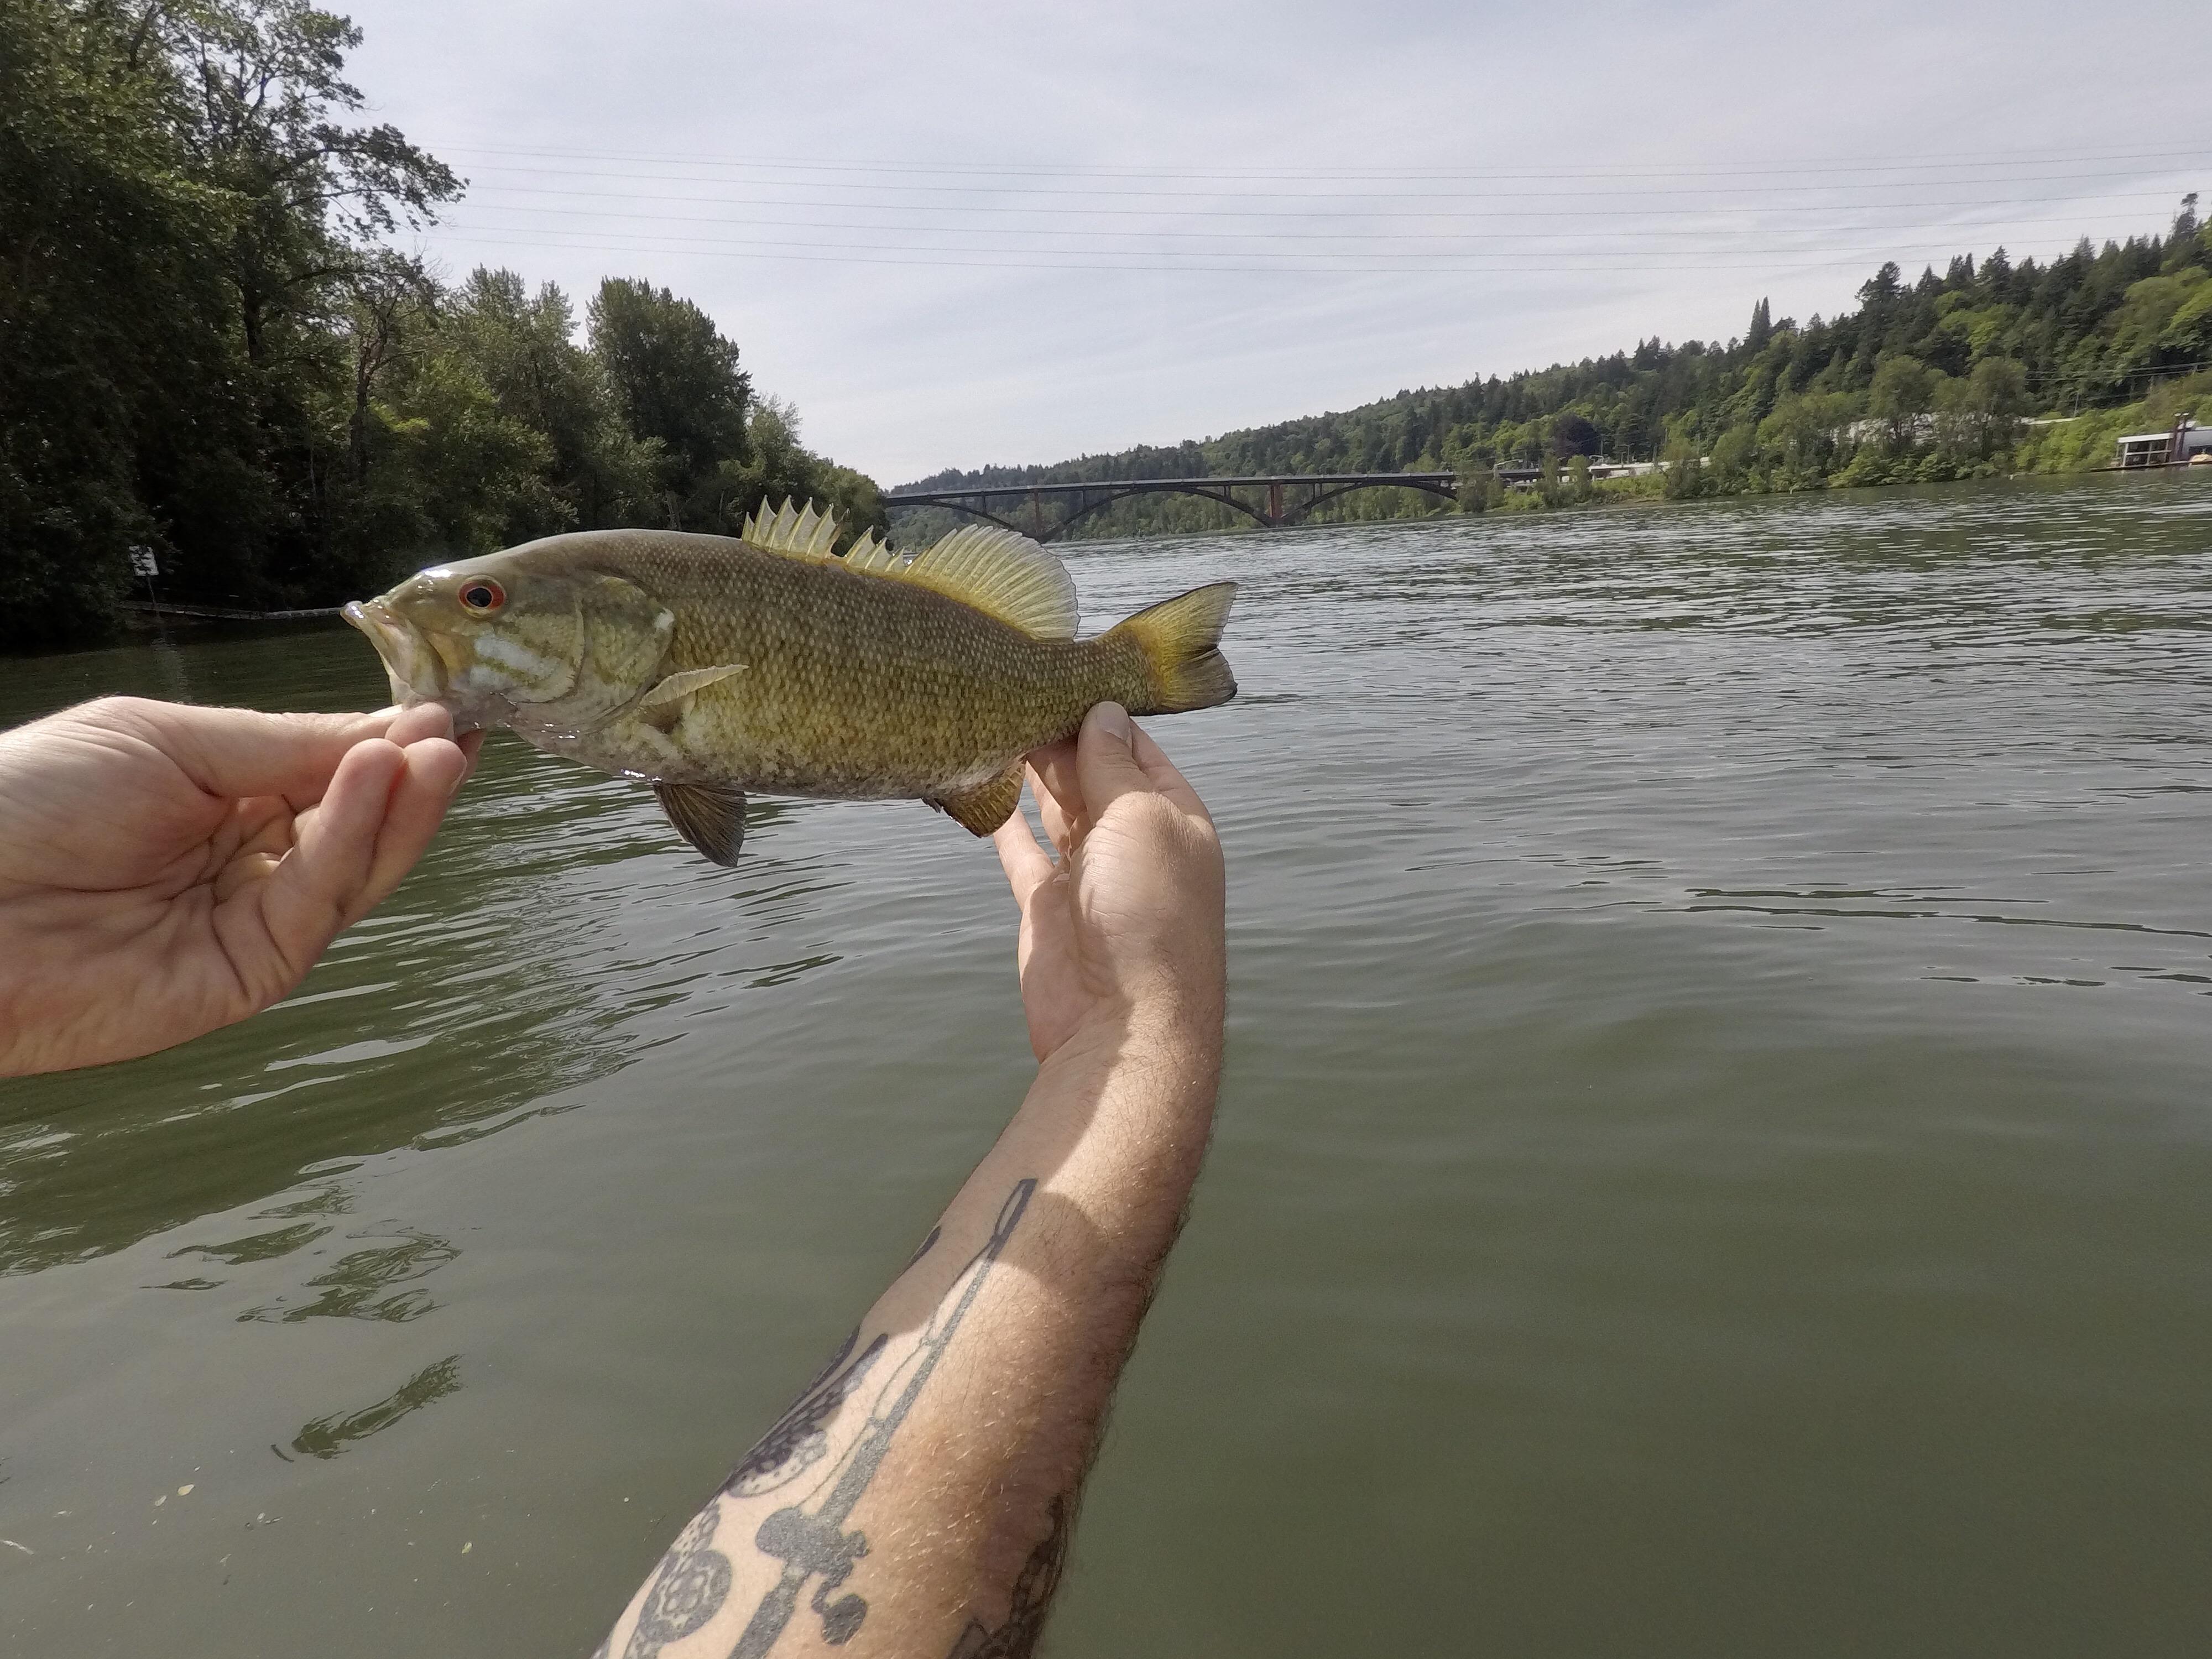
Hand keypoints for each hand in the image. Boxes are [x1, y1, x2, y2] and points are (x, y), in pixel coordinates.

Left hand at [0, 697, 479, 1075]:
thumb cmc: (29, 800)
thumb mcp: (165, 743)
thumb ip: (280, 747)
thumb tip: (389, 740)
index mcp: (221, 801)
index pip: (328, 773)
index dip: (387, 745)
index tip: (445, 710)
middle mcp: (246, 865)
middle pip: (356, 825)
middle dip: (410, 778)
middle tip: (460, 732)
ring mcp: (248, 924)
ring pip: (353, 871)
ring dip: (401, 809)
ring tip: (439, 753)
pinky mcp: (245, 977)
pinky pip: (316, 908)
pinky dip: (351, 843)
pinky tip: (372, 781)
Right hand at [992, 702, 1225, 1063]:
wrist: (1122, 1024)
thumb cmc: (1150, 914)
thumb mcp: (1141, 817)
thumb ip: (1114, 764)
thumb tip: (1101, 711)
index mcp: (1172, 815)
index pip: (1135, 748)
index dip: (1099, 712)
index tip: (1057, 669)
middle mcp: (1132, 840)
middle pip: (1090, 771)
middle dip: (1055, 733)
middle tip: (1008, 685)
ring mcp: (1087, 873)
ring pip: (1053, 805)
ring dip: (1027, 767)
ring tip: (990, 716)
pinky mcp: (1045, 904)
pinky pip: (1018, 848)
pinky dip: (999, 817)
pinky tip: (977, 780)